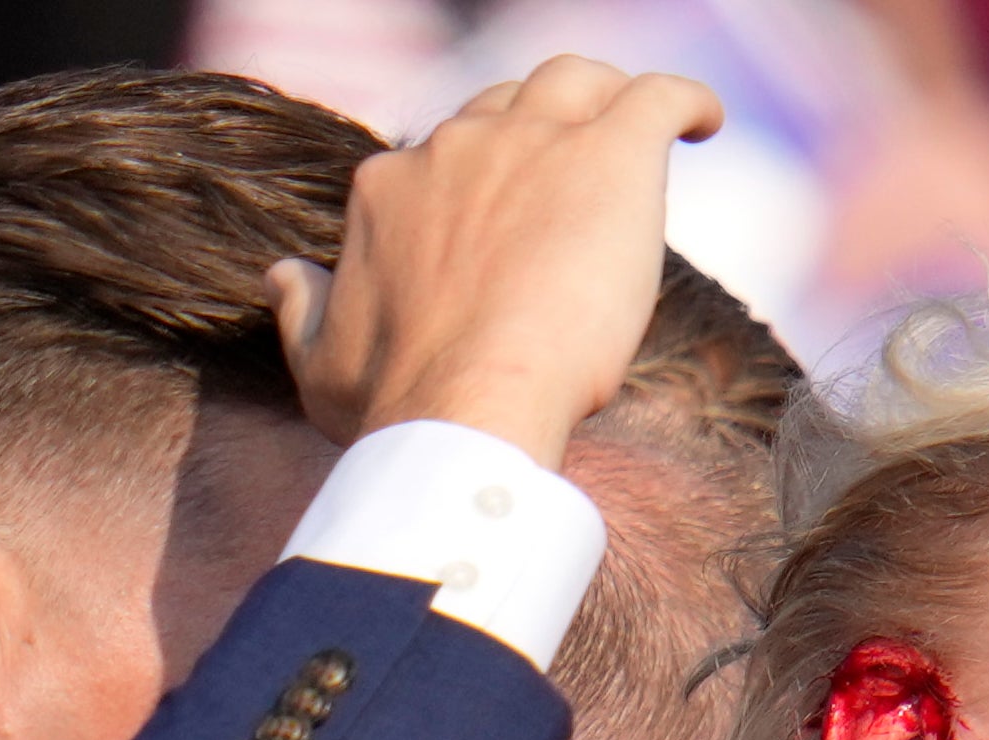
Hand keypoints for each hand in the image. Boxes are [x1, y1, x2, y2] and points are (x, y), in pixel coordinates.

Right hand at [269, 58, 722, 466]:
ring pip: (574, 82)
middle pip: (506, 109)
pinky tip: (706, 121)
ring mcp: (531, 144)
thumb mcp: (319, 365)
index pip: (440, 159)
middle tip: (574, 180)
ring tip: (634, 132)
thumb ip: (301, 314)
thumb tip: (283, 275)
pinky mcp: (607, 158)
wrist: (465, 409)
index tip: (508, 224)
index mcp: (392, 191)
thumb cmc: (395, 407)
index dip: (477, 184)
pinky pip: (657, 98)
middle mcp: (456, 150)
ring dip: (605, 99)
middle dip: (538, 132)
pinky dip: (685, 101)